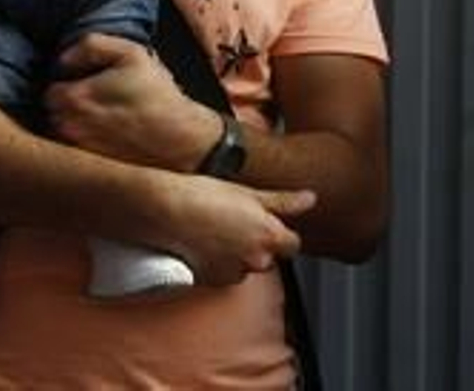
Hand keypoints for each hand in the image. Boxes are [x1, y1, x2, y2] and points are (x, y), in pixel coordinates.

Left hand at [45, 34, 216, 171]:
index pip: (50, 90)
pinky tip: (110, 137)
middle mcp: (68, 127)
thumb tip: (63, 59)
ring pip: (64, 133)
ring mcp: (78, 151)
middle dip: (69, 106)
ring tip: (105, 119)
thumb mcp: (131, 53)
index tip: (88, 83)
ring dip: (76, 125)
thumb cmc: (157, 95)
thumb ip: (91, 45)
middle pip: (54, 113)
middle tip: (98, 100)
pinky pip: (76, 154)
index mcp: (73, 98)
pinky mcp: (90, 168)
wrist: (181, 141)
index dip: (68, 83)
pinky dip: (86, 144)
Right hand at [162, 177, 313, 285]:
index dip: (282, 233)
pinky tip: (205, 244)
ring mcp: (232, 273)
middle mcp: (255, 261)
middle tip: (236, 222)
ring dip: (237, 254)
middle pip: (268, 257)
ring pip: (244, 266)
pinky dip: (218, 263)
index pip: (293, 245)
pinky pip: (223, 274)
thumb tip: (310, 199)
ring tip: (217, 231)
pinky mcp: (210, 282)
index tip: (268, 223)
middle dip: (257, 244)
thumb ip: (284, 201)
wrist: (162, 210)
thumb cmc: (203, 195)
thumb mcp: (248, 192)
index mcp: (269, 237)